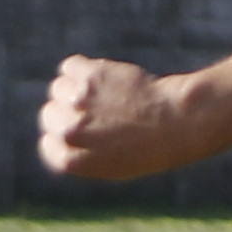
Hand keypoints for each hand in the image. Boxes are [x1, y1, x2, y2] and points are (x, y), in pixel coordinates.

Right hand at [36, 57, 195, 182]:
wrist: (181, 121)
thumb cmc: (153, 146)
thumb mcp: (115, 164)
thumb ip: (81, 153)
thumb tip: (55, 136)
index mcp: (73, 161)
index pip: (49, 145)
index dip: (66, 137)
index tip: (88, 132)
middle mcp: (70, 132)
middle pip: (50, 114)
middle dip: (71, 112)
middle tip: (105, 113)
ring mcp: (77, 103)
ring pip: (59, 88)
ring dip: (80, 89)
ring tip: (112, 96)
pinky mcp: (89, 76)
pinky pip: (71, 67)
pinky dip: (85, 68)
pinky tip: (109, 77)